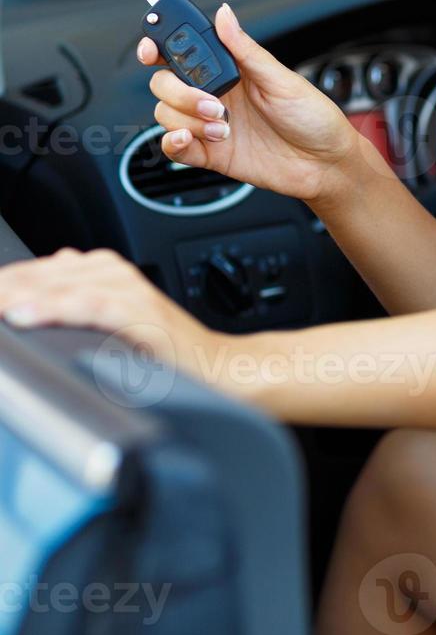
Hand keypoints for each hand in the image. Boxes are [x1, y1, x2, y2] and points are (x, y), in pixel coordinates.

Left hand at [0, 247, 226, 381]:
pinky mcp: (140, 314)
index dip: (4, 284)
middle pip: (40, 274)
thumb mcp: (113, 317)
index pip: (33, 270)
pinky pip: (90, 305)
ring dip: (19, 294)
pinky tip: (24, 316)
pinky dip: (55, 308)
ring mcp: (128, 291)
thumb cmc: (165, 350)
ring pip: (60, 285)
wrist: (215, 365)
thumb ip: (77, 298)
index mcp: (103, 269)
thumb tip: (34, 293)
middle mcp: (114, 272)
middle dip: (5, 288)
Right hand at [138, 3, 382, 204]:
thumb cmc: (314, 118)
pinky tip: (189, 138)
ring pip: (165, 113)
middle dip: (179, 91)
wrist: (326, 164)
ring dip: (186, 118)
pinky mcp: (211, 154)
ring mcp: (210, 124)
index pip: (181, 53)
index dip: (158, 47)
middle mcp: (216, 94)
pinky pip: (174, 147)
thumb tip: (224, 13)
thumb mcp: (282, 79)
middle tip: (215, 104)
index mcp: (231, 70)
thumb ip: (246, 50)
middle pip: (164, 83)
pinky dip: (172, 142)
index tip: (151, 50)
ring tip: (224, 128)